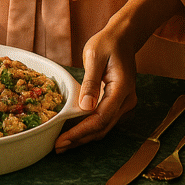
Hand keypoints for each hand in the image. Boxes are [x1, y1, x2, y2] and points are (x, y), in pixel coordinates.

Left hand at [52, 0, 184, 151]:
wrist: (123, 37)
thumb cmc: (108, 43)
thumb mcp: (94, 56)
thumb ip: (90, 82)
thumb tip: (85, 108)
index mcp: (121, 89)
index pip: (100, 119)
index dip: (80, 132)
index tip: (62, 140)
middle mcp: (127, 100)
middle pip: (102, 128)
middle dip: (79, 139)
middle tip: (57, 147)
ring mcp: (125, 103)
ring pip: (104, 127)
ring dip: (84, 136)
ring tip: (63, 142)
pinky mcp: (119, 103)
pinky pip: (104, 120)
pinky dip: (89, 127)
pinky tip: (74, 130)